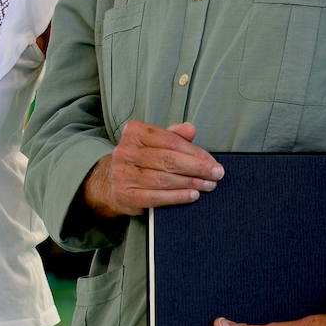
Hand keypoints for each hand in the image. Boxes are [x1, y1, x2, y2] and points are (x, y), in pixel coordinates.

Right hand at [82, 120, 222, 216]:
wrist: (109, 183)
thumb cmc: (139, 160)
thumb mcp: (154, 143)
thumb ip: (173, 136)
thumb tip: (191, 129)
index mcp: (134, 132)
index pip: (170, 140)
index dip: (194, 151)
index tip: (212, 161)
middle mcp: (126, 151)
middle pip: (168, 159)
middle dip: (196, 167)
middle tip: (216, 174)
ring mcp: (123, 174)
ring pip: (164, 179)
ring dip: (191, 182)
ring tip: (208, 185)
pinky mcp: (126, 195)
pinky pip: (156, 197)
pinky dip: (177, 196)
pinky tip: (193, 195)